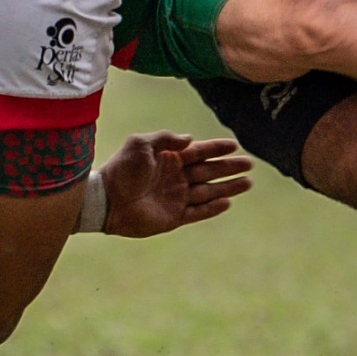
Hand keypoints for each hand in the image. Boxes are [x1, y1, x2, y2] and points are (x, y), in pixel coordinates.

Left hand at [100, 132, 252, 237]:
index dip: (216, 148)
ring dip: (228, 187)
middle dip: (229, 167)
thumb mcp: (141, 144)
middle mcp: (176, 177)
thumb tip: (191, 139)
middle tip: (249, 164)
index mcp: (169, 158)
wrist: (107, 200)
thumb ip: (166, 139)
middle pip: (209, 171)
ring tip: (247, 183)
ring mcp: (176, 197)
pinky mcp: (174, 217)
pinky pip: (198, 212)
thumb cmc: (122, 169)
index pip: (199, 151)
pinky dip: (212, 208)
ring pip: (208, 191)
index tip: (234, 145)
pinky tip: (227, 202)